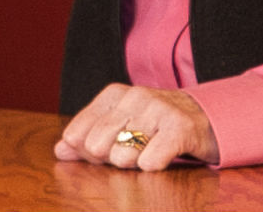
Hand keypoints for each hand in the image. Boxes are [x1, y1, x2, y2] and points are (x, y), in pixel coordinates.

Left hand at [54, 83, 218, 170]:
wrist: (202, 118)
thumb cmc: (153, 126)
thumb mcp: (119, 126)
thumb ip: (87, 137)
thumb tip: (60, 150)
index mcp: (114, 94)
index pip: (80, 131)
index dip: (84, 152)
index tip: (98, 156)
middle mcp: (134, 96)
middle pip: (98, 145)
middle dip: (108, 160)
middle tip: (126, 157)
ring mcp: (157, 109)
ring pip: (123, 154)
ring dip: (131, 165)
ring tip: (144, 156)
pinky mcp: (179, 127)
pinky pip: (151, 160)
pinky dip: (151, 167)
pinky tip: (158, 159)